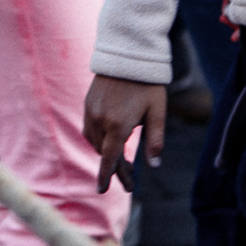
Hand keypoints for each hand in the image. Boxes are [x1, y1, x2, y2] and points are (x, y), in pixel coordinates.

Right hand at [84, 74, 164, 193]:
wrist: (127, 56)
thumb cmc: (147, 86)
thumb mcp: (157, 113)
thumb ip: (155, 140)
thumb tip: (153, 165)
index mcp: (119, 125)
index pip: (111, 158)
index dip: (107, 176)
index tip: (102, 190)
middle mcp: (100, 119)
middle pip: (103, 152)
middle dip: (115, 168)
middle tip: (130, 180)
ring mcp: (91, 110)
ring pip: (94, 140)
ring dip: (105, 152)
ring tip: (121, 159)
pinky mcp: (87, 102)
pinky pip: (89, 127)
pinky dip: (98, 138)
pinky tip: (110, 138)